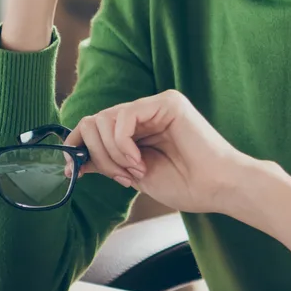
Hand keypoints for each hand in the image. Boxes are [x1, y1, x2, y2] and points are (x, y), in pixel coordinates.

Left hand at [74, 92, 290, 263]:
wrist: (220, 188)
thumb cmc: (187, 185)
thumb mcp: (134, 174)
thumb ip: (107, 162)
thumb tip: (74, 159)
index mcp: (139, 128)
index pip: (96, 126)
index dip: (78, 144)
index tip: (71, 170)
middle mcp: (146, 111)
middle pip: (96, 121)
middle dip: (99, 154)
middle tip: (121, 177)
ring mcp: (156, 104)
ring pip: (105, 119)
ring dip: (112, 153)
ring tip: (134, 171)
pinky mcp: (167, 102)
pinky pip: (124, 118)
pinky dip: (123, 145)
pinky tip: (140, 162)